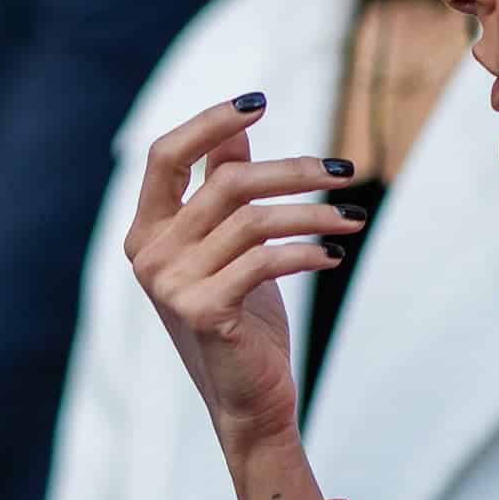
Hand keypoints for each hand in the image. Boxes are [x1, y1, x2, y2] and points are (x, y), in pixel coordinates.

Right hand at [124, 99, 363, 457]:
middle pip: (227, 182)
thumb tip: (237, 132)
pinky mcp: (203, 310)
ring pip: (254, 219)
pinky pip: (265, 259)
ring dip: (315, 213)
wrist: (247, 398)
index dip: (210, 122)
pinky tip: (333, 256)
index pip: (165, 155)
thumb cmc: (242, 318)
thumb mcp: (230, 247)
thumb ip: (220, 190)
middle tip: (343, 171)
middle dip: (295, 170)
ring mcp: (170, 283)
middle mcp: (148, 253)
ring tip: (352, 218)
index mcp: (146, 231)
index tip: (259, 101)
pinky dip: (308, 252)